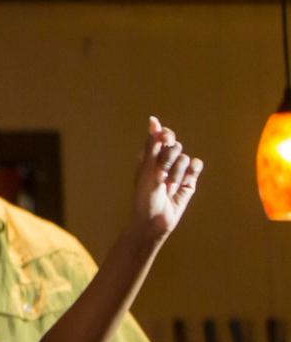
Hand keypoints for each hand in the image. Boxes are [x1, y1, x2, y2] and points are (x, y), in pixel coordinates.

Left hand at [132, 116, 202, 242]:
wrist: (154, 220)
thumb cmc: (145, 196)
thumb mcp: (146, 169)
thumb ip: (152, 145)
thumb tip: (153, 121)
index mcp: (150, 156)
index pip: (163, 135)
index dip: (166, 137)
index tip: (165, 141)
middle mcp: (164, 161)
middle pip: (176, 146)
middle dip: (169, 160)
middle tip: (160, 176)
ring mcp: (178, 171)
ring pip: (185, 159)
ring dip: (176, 174)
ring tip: (167, 188)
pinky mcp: (189, 181)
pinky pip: (196, 167)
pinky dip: (191, 174)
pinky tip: (182, 184)